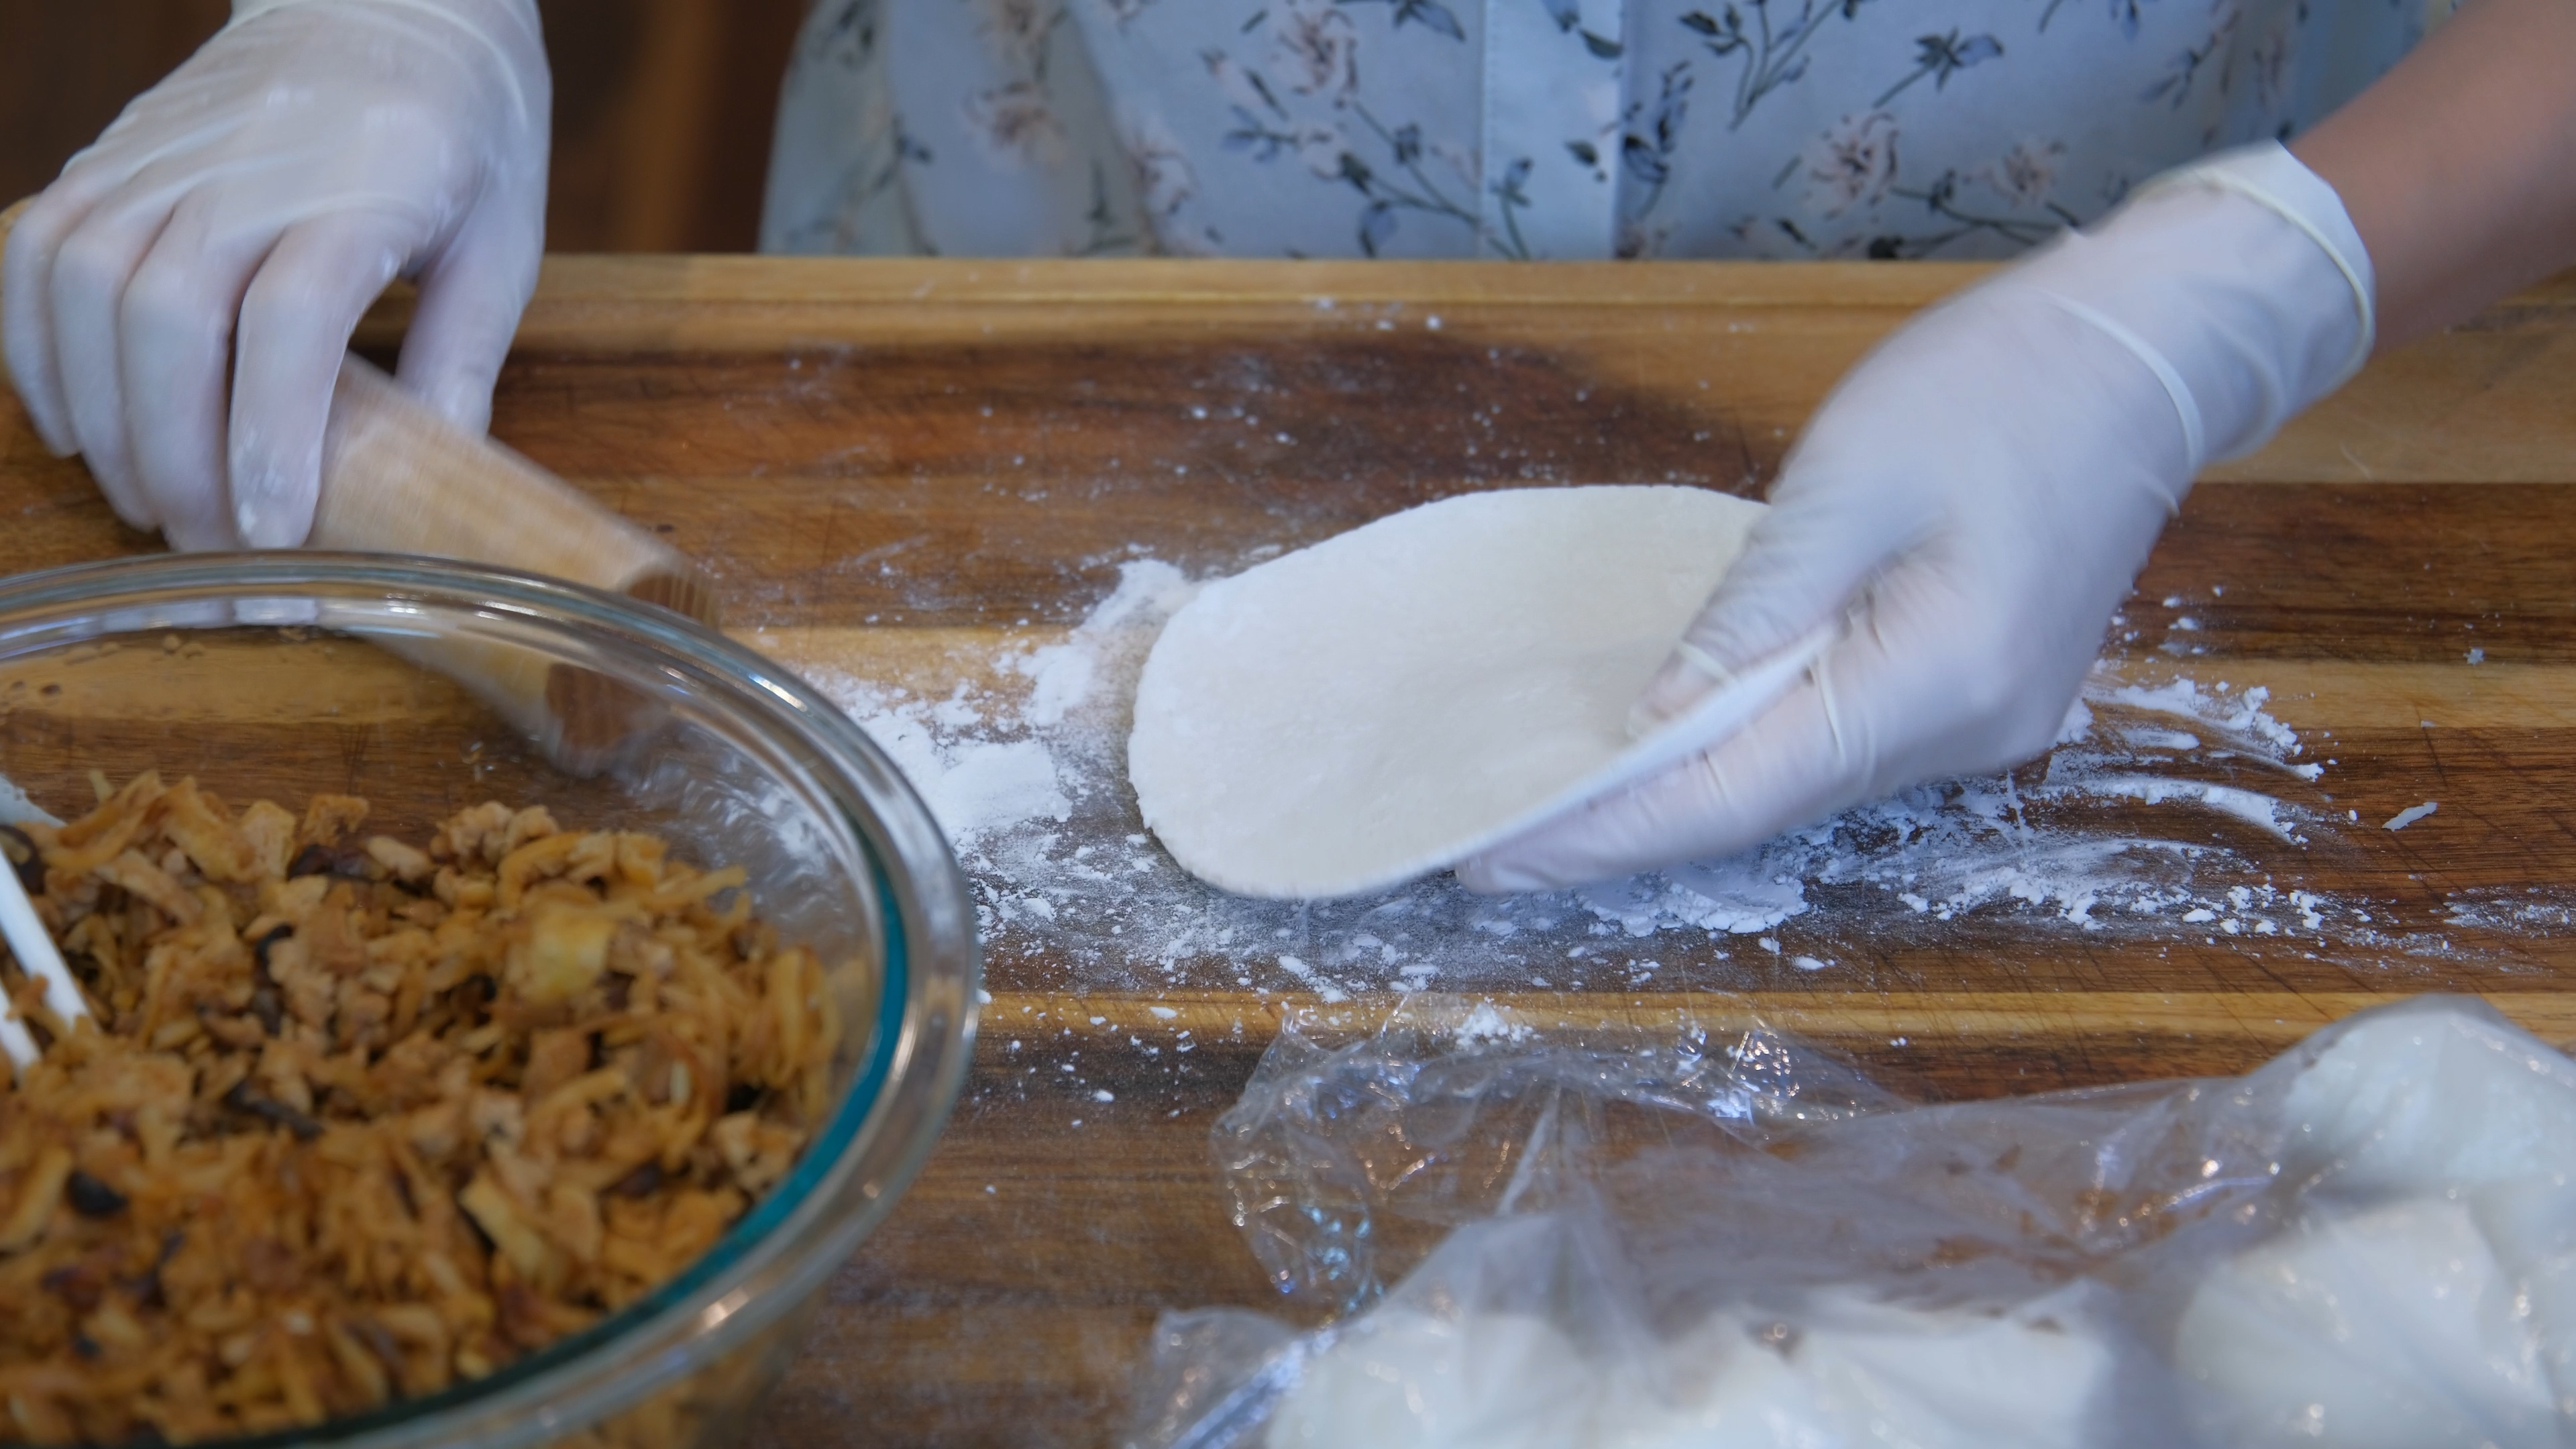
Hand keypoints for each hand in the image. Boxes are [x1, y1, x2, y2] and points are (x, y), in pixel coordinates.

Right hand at [1, 0, 549, 549]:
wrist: (389, 0)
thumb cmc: (460, 130)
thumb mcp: (503, 241)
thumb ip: (461, 356)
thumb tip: (438, 479)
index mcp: (362, 187)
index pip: (290, 321)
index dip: (270, 437)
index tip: (271, 531)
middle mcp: (245, 168)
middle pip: (169, 319)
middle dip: (176, 453)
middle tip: (210, 541)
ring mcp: (163, 157)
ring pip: (86, 293)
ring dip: (106, 418)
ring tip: (152, 501)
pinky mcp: (111, 156)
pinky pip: (38, 258)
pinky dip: (40, 353)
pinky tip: (79, 428)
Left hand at [1460, 144, 2373, 892]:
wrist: (2147, 352)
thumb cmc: (2001, 387)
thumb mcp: (1851, 481)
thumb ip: (1755, 609)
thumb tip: (1660, 716)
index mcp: (1938, 683)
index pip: (1740, 792)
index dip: (1613, 829)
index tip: (1502, 854)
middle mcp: (1970, 735)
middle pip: (1769, 806)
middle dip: (1630, 828)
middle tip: (1501, 847)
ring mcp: (1985, 726)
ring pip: (1803, 784)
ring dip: (1686, 799)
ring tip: (1562, 812)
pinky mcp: (1980, 696)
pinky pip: (1839, 746)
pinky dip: (1748, 756)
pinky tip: (1673, 753)